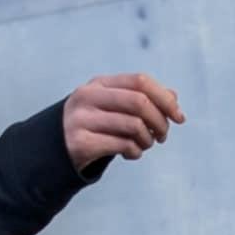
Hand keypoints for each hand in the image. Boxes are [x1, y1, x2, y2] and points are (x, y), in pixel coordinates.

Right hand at [63, 73, 184, 170]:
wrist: (55, 148)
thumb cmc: (93, 126)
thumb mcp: (114, 107)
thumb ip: (141, 99)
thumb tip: (173, 96)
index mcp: (100, 83)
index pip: (140, 81)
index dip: (165, 98)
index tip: (179, 117)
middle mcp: (88, 96)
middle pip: (140, 102)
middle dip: (160, 122)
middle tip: (163, 136)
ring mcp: (83, 118)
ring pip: (134, 126)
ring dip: (148, 140)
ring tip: (145, 145)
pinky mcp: (81, 142)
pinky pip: (122, 145)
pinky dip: (136, 152)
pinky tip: (132, 153)